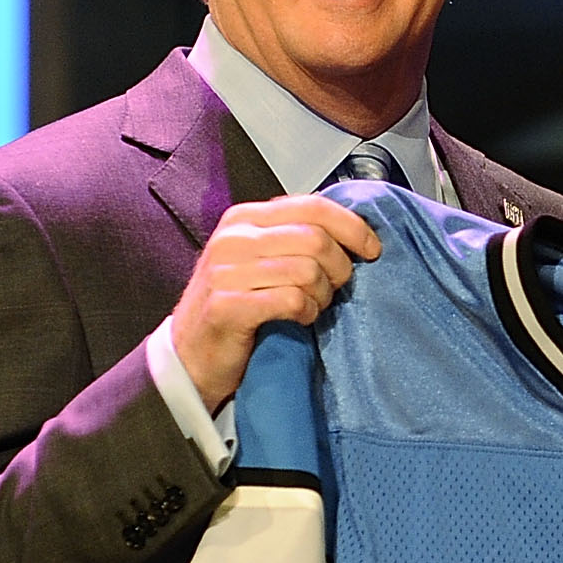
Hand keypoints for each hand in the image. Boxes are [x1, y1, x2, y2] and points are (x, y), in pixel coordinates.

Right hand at [171, 195, 381, 406]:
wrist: (191, 356)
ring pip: (307, 270)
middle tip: (338, 287)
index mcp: (243, 218)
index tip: (372, 249)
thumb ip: (293, 238)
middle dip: (340, 266)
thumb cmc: (234, 306)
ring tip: (314, 305)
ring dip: (323, 294)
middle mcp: (232, 238)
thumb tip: (352, 231)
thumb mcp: (259, 259)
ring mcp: (226, 271)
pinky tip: (301, 319)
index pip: (312, 206)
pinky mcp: (227, 306)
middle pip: (315, 238)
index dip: (352, 227)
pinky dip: (307, 312)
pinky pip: (291, 300)